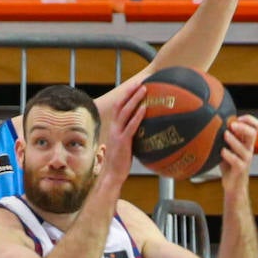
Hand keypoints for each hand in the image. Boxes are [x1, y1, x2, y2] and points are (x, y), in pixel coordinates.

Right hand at [101, 75, 145, 191]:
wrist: (112, 174)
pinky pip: (131, 126)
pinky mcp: (123, 141)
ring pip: (125, 112)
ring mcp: (117, 134)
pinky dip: (138, 116)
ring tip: (144, 89)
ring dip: (134, 99)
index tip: (136, 86)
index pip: (119, 107)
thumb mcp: (126, 145)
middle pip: (120, 105)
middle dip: (130, 92)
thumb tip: (145, 130)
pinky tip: (145, 108)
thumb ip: (132, 135)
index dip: (126, 95)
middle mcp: (114, 127)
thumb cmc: (121, 162)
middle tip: (141, 82)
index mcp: (114, 127)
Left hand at [219, 113, 257, 189]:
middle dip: (243, 127)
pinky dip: (228, 154)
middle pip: (253, 133)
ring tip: (225, 135)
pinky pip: (236, 160)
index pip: (256, 126)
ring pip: (243, 147)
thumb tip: (216, 123)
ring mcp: (245, 159)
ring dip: (233, 139)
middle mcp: (248, 149)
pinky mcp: (240, 169)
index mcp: (247, 142)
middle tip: (232, 125)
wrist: (233, 185)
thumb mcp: (228, 148)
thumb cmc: (230, 165)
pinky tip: (222, 152)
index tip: (238, 118)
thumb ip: (226, 137)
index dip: (249, 119)